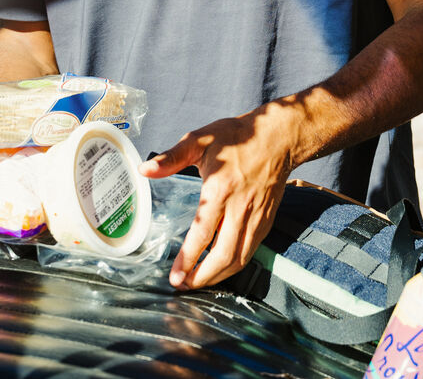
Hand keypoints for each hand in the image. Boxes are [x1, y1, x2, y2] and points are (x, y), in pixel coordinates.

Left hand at [139, 103, 296, 289]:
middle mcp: (240, 208)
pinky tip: (221, 268)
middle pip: (222, 256)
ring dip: (218, 277)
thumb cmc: (237, 137)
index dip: (188, 259)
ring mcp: (256, 218)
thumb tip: (145, 169)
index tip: (175, 276)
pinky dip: (235, 266)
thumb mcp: (200, 139)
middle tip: (183, 285)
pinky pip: (250, 252)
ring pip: (238, 259)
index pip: (203, 233)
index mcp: (221, 189)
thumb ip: (172, 157)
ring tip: (198, 281)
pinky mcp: (266, 221)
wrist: (277, 137)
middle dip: (202, 277)